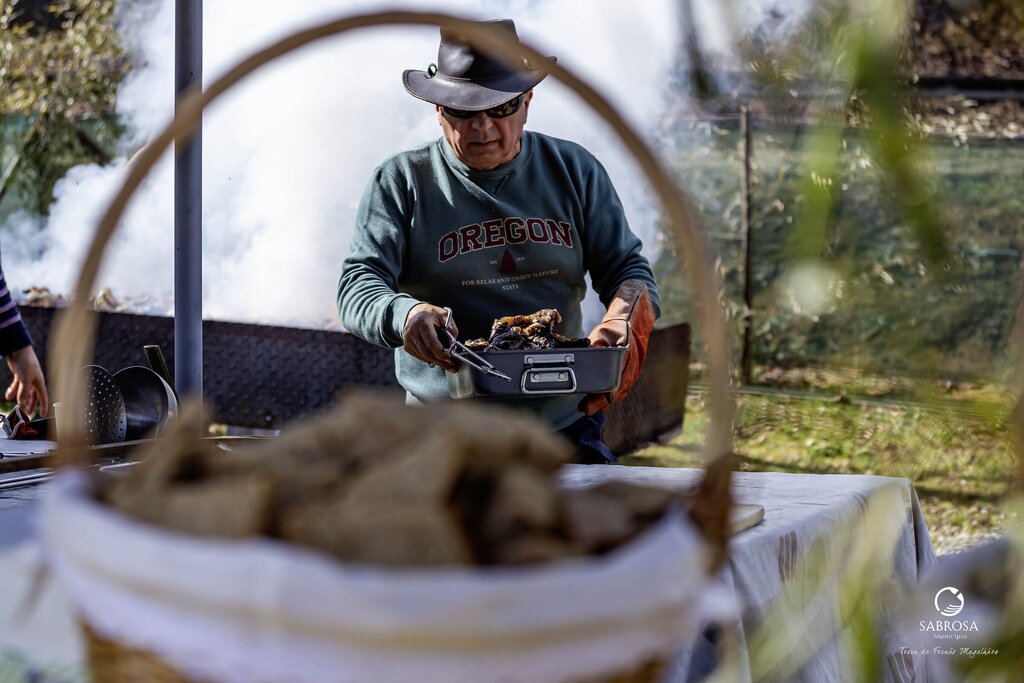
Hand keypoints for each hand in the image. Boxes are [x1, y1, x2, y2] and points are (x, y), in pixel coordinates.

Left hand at [6, 345, 47, 416]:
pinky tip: (8, 396)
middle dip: (30, 405)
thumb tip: (22, 404)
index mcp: (39, 383)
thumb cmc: (26, 363)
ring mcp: (27, 379)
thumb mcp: (25, 380)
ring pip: (25, 392)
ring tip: (17, 406)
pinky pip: (17, 386)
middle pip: (33, 396)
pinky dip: (13, 391)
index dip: (43, 406)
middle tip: (27, 413)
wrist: (18, 351)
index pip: (43, 397)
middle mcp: (34, 382)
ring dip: (21, 399)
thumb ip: (23, 393)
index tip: (42, 414)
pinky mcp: (20, 376)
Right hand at [402, 303, 459, 371]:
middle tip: (451, 365)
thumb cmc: (430, 314)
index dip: (441, 353)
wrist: (414, 312)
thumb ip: (451, 328)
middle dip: (440, 361)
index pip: (431, 343)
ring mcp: (408, 340)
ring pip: (423, 357)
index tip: (450, 358)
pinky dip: (429, 359)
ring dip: (436, 362)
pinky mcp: (407, 346)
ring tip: (447, 364)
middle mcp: (412, 332)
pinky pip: (419, 356)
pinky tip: (436, 359)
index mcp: (422, 323)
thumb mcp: (444, 315)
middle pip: (427, 353)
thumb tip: (453, 344)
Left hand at [579, 281, 655, 415]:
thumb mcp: (602, 333)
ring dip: (606, 401)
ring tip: (590, 407)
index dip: (598, 400)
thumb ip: (595, 347)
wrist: (635, 316)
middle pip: (616, 393)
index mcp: (625, 361)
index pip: (612, 387)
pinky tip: (604, 398)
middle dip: (599, 404)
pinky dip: (614, 394)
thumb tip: (586, 357)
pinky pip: (624, 386)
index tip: (586, 406)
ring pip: (621, 391)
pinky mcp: (634, 369)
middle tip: (584, 409)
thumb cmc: (618, 324)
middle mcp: (632, 368)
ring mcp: (634, 370)